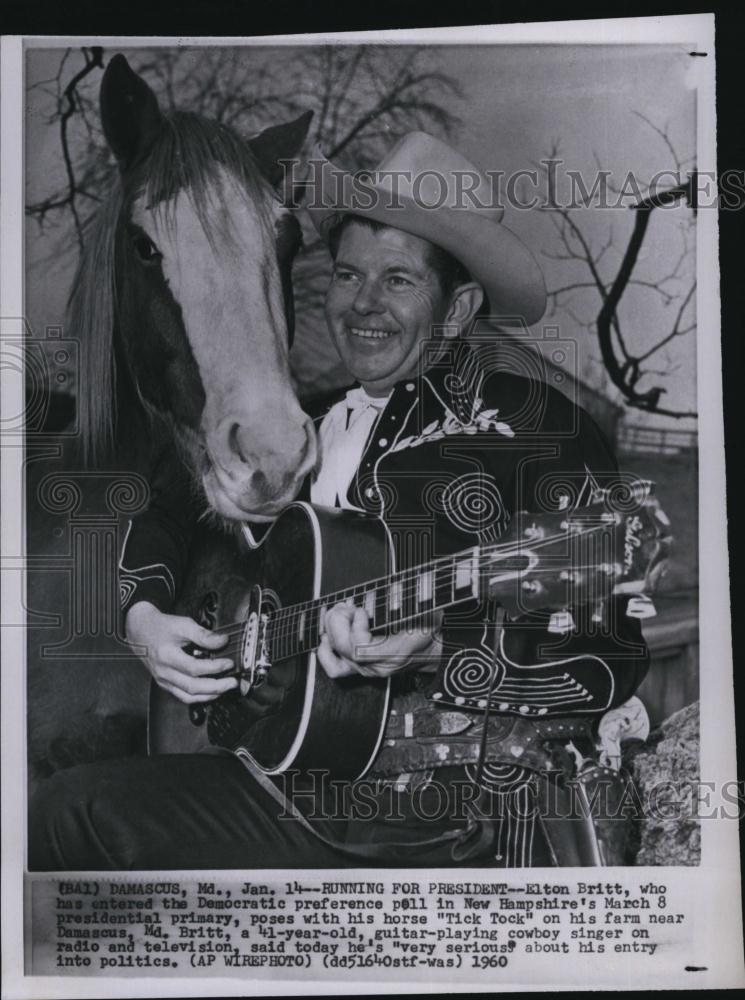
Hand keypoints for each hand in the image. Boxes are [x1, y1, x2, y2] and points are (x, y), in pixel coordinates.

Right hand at [125, 601, 236, 703]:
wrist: (140, 630)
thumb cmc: (161, 627)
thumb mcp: (183, 625)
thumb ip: (203, 635)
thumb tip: (223, 641)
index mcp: (167, 656)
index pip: (194, 668)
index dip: (214, 667)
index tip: (229, 663)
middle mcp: (164, 672)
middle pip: (192, 687)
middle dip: (217, 687)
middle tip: (232, 682)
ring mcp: (163, 680)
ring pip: (188, 696)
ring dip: (210, 695)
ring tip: (225, 688)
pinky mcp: (165, 684)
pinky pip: (183, 696)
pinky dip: (199, 697)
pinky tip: (211, 692)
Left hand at [317, 603, 442, 678]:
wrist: (433, 649)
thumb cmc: (428, 630)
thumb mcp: (424, 613)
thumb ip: (405, 605)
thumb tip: (391, 591)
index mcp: (393, 655)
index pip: (359, 648)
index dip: (356, 626)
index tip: (362, 610)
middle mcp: (376, 666)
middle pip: (343, 648)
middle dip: (339, 621)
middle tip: (346, 605)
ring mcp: (366, 669)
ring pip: (335, 656)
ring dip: (331, 629)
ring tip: (339, 612)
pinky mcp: (360, 667)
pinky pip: (335, 667)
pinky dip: (326, 649)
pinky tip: (327, 633)